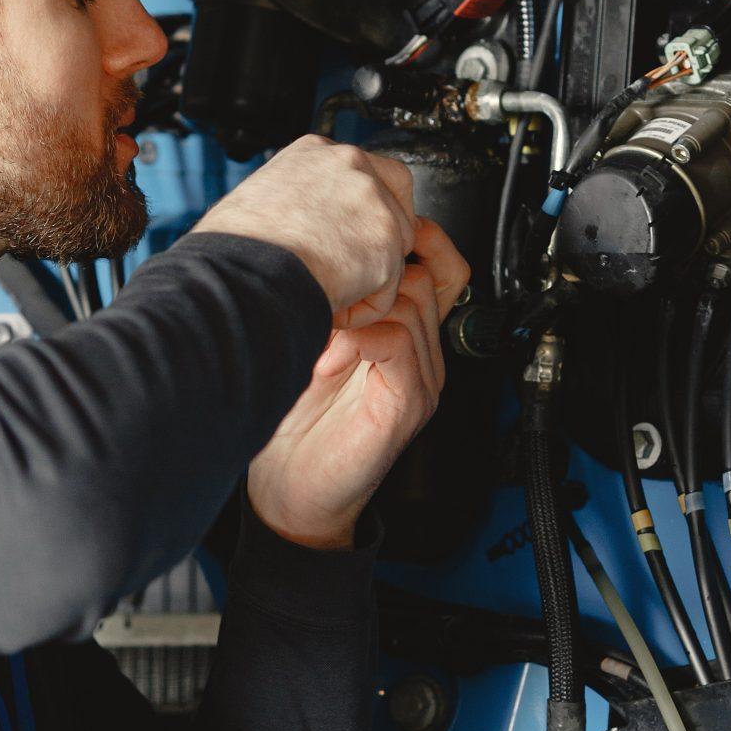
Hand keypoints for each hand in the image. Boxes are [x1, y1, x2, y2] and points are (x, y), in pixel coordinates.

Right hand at [192, 136, 418, 319]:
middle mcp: (349, 165)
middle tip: (356, 267)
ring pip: (395, 247)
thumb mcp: (259, 199)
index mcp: (316, 152)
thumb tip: (295, 226)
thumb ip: (295, 201)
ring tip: (327, 292)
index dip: (361, 210)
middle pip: (397, 198)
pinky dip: (363, 307)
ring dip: (369, 278)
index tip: (346, 236)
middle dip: (385, 236)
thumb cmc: (235, 247)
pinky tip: (332, 307)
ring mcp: (372, 199)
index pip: (364, 172)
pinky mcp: (386, 239)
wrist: (242, 270)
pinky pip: (388, 287)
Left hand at [247, 216, 470, 550]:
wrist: (292, 496)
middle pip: (422, 277)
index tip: (366, 235)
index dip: (415, 242)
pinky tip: (327, 360)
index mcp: (403, 336)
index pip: (439, 268)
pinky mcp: (409, 404)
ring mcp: (421, 379)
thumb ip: (326, 304)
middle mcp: (421, 354)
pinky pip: (399, 343)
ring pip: (412, 303)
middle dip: (370, 276)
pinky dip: (358, 339)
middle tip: (321, 300)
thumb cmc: (292, 424)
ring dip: (356, 307)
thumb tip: (310, 250)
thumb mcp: (307, 345)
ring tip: (318, 334)